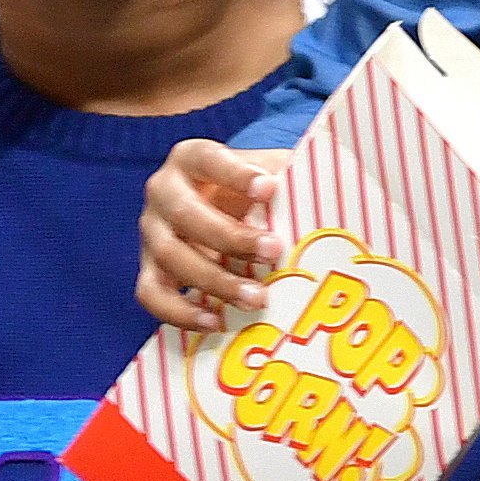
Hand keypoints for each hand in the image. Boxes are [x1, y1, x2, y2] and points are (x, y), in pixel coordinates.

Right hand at [137, 140, 284, 331]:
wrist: (224, 210)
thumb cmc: (253, 190)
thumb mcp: (270, 172)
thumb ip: (289, 177)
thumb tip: (331, 194)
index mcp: (192, 158)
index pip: (209, 160)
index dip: (235, 174)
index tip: (269, 188)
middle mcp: (163, 192)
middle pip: (188, 215)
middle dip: (232, 237)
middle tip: (274, 251)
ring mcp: (151, 233)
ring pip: (172, 257)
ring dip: (215, 281)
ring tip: (257, 298)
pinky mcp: (149, 269)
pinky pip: (152, 294)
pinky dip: (180, 312)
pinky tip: (215, 322)